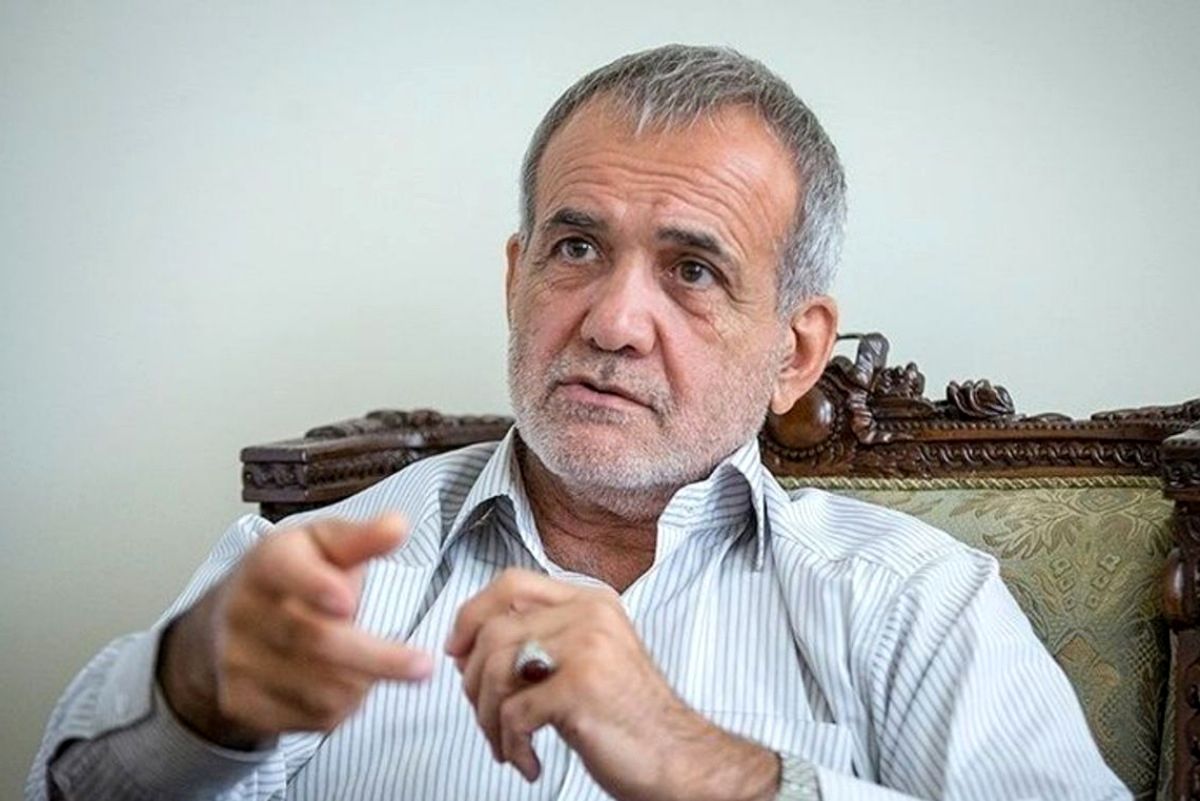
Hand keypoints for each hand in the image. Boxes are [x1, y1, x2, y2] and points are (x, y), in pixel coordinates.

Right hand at [158, 515, 432, 748]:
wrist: (227, 622)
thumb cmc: (293, 575)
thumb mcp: (323, 545)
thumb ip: (361, 538)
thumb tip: (398, 526)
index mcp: (266, 563)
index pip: (285, 571)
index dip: (315, 586)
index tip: (348, 601)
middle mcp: (243, 611)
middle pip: (314, 639)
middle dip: (376, 657)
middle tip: (423, 665)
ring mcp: (236, 661)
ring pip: (317, 686)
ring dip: (364, 682)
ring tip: (380, 666)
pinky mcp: (242, 702)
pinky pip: (309, 717)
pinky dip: (345, 705)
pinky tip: (351, 684)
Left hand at [445, 569, 778, 800]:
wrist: (681, 759)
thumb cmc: (633, 717)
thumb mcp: (593, 657)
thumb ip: (546, 637)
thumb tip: (473, 643)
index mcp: (592, 601)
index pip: (511, 583)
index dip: (471, 614)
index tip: (457, 649)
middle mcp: (590, 616)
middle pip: (493, 629)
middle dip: (472, 680)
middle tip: (483, 712)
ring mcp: (586, 649)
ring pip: (495, 670)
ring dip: (487, 718)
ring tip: (506, 742)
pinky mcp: (579, 689)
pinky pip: (512, 713)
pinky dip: (510, 744)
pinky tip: (529, 761)